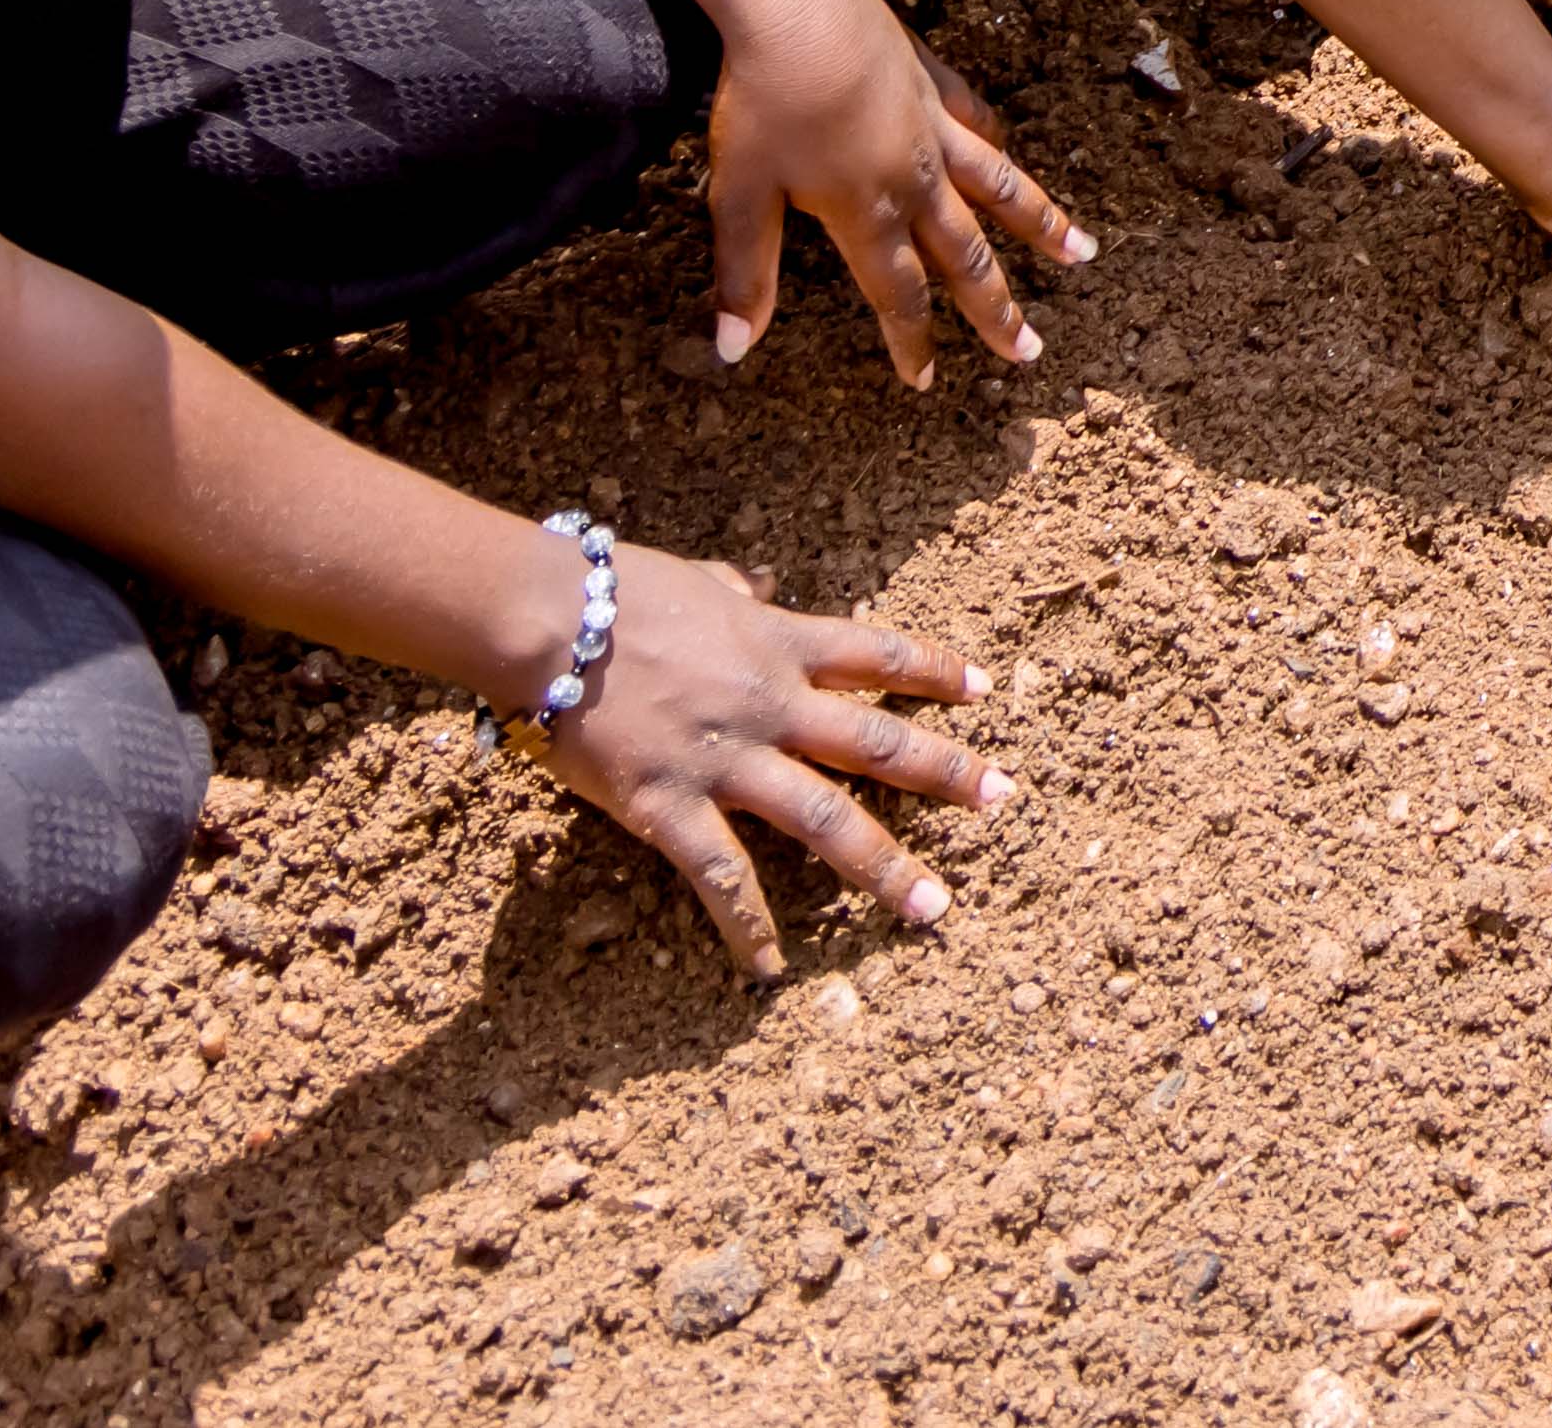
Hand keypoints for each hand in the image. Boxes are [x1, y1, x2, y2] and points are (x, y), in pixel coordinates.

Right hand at [530, 538, 997, 980]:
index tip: (985, 689)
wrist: (548, 617)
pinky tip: (770, 970)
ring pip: (825, 819)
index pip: (877, 655)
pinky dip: (747, 927)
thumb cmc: (611, 588)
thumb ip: (734, 594)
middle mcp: (769, 703)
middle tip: (1003, 799)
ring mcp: (725, 759)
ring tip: (933, 907)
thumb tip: (754, 586)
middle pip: (877, 742)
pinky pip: (720, 877)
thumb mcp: (694, 581)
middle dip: (946, 773)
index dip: (935, 673)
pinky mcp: (669, 805)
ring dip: (884, 866)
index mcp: (776, 643)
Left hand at [696, 0, 1092, 386]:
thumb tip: (733, 350)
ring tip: (1081, 255)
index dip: (911, 343)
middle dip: (997, 309)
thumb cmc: (762, 98)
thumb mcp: (738, 193)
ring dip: (1039, 226)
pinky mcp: (931, 78)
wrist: (798, 2)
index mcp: (867, 211)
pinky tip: (1006, 149)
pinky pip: (976, 119)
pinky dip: (994, 142)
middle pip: (965, 255)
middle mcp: (914, 177)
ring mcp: (931, 126)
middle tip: (1030, 351)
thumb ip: (746, 273)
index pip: (897, 294)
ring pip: (998, 188)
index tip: (925, 384)